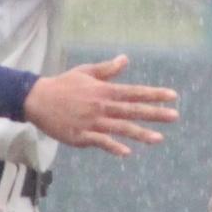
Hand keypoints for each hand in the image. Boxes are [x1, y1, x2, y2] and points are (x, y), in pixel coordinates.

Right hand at [23, 54, 177, 156]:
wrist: (37, 99)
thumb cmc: (62, 84)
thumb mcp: (85, 72)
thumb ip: (107, 69)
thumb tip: (125, 59)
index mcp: (104, 90)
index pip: (134, 92)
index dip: (154, 94)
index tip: (173, 96)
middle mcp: (101, 106)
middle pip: (132, 110)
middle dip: (155, 113)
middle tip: (175, 116)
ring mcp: (92, 122)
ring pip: (120, 128)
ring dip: (140, 133)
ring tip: (159, 138)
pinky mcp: (80, 136)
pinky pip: (100, 142)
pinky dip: (113, 146)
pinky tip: (126, 152)